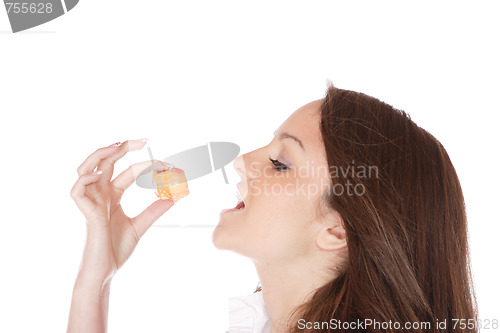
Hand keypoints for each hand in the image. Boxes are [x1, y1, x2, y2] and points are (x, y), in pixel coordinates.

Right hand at [70, 139, 173, 280]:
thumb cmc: (116, 249)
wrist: (106, 271)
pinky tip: (101, 176)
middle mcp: (100, 194)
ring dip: (100, 155)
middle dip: (123, 147)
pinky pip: (77, 190)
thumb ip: (155, 210)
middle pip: (106, 162)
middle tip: (144, 140)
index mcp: (112, 195)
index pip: (127, 171)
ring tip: (118, 147)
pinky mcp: (86, 212)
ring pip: (85, 168)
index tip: (166, 165)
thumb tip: (176, 197)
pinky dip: (86, 179)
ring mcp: (91, 201)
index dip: (146, 165)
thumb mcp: (141, 225)